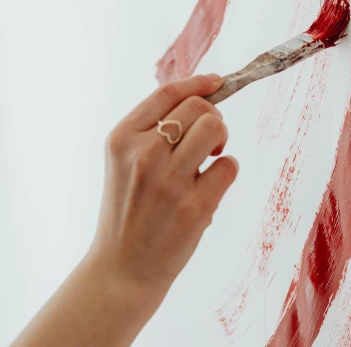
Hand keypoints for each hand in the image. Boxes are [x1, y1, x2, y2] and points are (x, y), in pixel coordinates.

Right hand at [87, 73, 237, 306]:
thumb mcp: (124, 161)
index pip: (167, 93)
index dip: (198, 82)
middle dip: (212, 116)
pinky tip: (210, 185)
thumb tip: (202, 94)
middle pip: (197, 107)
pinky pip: (228, 166)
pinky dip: (226, 171)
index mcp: (122, 138)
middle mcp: (143, 155)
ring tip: (211, 156)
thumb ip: (152, 128)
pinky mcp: (194, 207)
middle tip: (209, 139)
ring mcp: (169, 181)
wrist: (121, 268)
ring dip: (221, 138)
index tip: (217, 82)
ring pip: (215, 127)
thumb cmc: (128, 208)